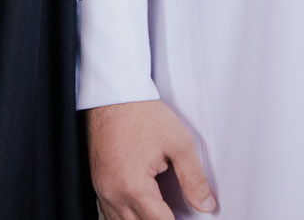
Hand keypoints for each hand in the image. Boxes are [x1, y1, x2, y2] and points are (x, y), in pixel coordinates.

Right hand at [86, 99, 216, 218]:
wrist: (113, 96)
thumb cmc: (140, 113)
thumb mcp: (179, 143)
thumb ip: (194, 178)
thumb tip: (205, 204)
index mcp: (133, 186)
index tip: (189, 219)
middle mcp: (113, 193)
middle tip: (175, 213)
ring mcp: (102, 189)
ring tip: (160, 211)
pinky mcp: (98, 183)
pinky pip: (110, 213)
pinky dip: (126, 216)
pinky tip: (140, 209)